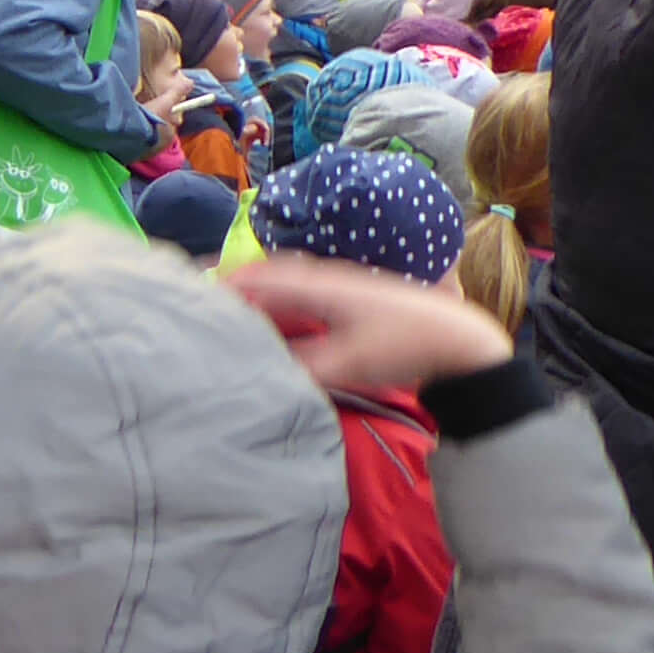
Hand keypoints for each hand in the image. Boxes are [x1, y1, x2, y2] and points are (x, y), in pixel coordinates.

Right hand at [231, 254, 508, 397]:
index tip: (195, 306)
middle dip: (234, 293)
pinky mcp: (348, 300)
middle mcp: (322, 278)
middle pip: (264, 278)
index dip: (222, 289)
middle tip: (206, 316)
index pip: (254, 279)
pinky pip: (299, 296)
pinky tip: (275, 330)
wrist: (458, 339)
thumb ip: (301, 369)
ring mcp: (336, 286)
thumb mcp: (348, 364)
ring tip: (234, 324)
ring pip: (283, 287)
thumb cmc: (403, 346)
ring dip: (257, 301)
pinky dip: (278, 308)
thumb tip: (258, 374)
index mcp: (317, 285)